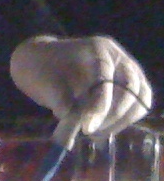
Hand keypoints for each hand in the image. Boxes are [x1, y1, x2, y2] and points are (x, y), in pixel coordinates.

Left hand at [9, 35, 152, 137]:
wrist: (44, 62)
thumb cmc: (43, 69)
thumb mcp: (45, 84)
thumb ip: (61, 103)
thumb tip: (77, 127)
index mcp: (96, 48)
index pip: (106, 77)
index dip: (100, 104)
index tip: (87, 127)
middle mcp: (118, 57)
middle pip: (130, 88)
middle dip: (112, 114)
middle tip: (89, 131)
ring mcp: (128, 71)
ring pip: (139, 99)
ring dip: (120, 120)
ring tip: (93, 132)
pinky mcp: (132, 86)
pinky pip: (138, 106)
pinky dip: (124, 120)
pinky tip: (102, 128)